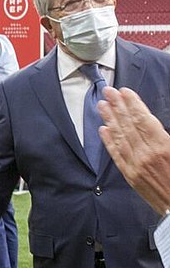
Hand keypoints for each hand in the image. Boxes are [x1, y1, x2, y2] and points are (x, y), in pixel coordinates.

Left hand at [99, 87, 169, 214]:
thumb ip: (164, 136)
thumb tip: (149, 122)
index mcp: (163, 146)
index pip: (143, 119)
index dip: (132, 104)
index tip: (124, 91)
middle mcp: (146, 154)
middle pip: (128, 125)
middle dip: (117, 106)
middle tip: (107, 92)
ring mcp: (136, 165)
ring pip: (119, 137)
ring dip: (110, 119)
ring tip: (102, 105)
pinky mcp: (130, 176)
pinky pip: (116, 155)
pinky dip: (108, 141)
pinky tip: (103, 129)